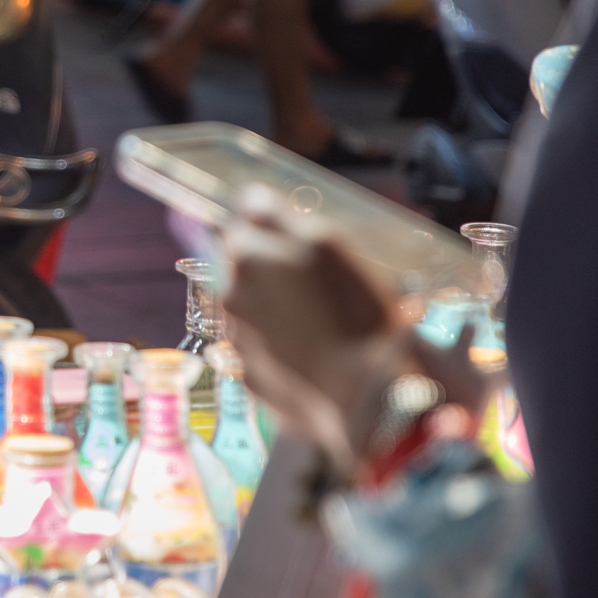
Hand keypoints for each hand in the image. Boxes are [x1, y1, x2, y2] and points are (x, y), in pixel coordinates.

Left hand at [221, 185, 408, 463]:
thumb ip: (274, 216)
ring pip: (254, 307)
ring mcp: (237, 337)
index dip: (273, 227)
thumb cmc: (358, 314)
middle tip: (320, 284)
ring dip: (278, 308)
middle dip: (275, 268)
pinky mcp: (249, 375)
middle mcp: (231, 293)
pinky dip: (281, 345)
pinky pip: (262, 347)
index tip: (299, 239)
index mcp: (245, 254)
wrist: (366, 397)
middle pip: (246, 265)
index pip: (244, 219)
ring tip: (324, 323)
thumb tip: (245, 200)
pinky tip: (316, 352)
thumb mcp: (327, 245)